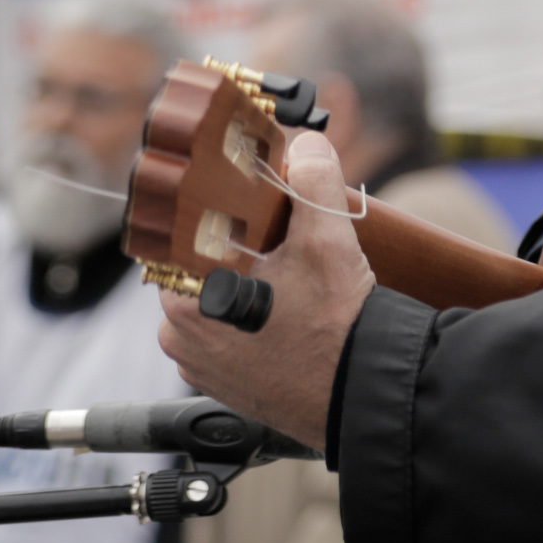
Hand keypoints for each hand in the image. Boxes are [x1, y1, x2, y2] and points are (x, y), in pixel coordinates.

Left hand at [158, 130, 374, 449]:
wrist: (362, 396)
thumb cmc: (336, 329)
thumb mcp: (328, 239)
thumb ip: (314, 181)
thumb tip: (307, 146)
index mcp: (185, 298)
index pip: (180, 235)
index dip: (216, 214)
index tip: (247, 205)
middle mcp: (180, 337)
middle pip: (199, 267)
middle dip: (236, 249)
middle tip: (278, 240)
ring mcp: (200, 366)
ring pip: (213, 301)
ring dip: (243, 285)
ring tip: (288, 278)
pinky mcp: (224, 386)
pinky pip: (226, 336)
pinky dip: (249, 321)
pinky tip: (287, 313)